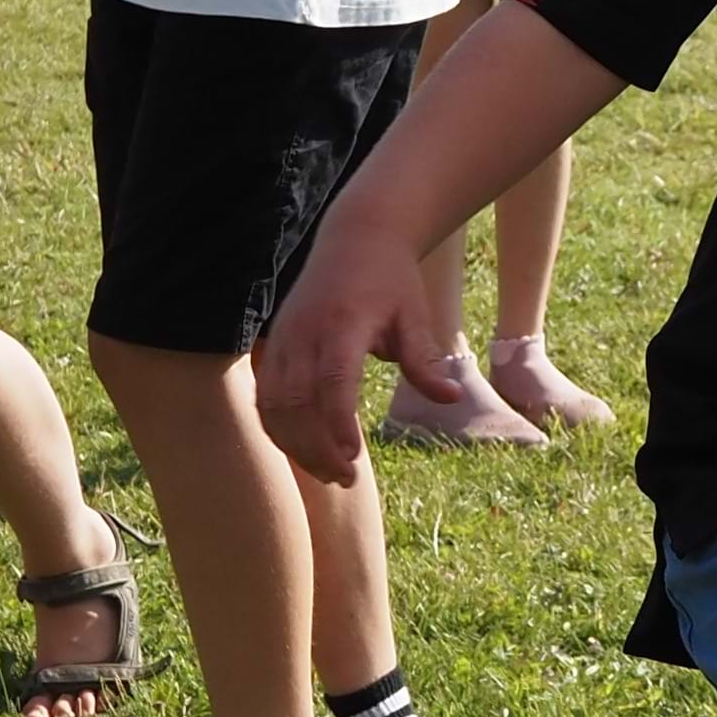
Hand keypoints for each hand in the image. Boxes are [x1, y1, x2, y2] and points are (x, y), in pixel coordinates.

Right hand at [253, 206, 477, 481]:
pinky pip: (265, 396)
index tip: (353, 457)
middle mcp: (305, 332)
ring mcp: (283, 338)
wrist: (355, 238)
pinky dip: (278, 428)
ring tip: (328, 473)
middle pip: (297, 401)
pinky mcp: (273, 345)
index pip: (333, 379)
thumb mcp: (415, 315)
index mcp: (343, 322)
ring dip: (295, 445)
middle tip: (346, 479)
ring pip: (274, 404)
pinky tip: (303, 450)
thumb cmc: (391, 280)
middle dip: (317, 447)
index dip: (338, 421)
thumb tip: (451, 398)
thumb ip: (426, 359)